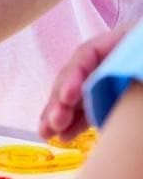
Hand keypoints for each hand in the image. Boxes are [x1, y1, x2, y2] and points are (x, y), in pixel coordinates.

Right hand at [39, 25, 127, 140]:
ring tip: (46, 133)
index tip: (67, 96)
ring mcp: (109, 79)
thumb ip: (131, 70)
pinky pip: (88, 108)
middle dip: (60, 99)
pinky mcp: (111, 97)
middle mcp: (110, 59)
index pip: (88, 54)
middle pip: (76, 75)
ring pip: (77, 94)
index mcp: (122, 42)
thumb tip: (101, 80)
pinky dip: (75, 122)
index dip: (74, 74)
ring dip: (60, 113)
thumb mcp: (141, 60)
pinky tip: (62, 136)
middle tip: (53, 122)